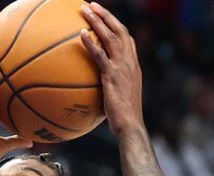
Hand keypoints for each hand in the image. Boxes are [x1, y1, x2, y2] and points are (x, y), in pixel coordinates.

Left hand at [80, 2, 143, 135]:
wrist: (130, 124)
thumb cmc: (123, 117)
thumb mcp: (120, 97)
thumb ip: (112, 86)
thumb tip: (98, 88)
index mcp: (133, 65)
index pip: (128, 39)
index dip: (117, 26)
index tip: (105, 17)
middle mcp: (130, 62)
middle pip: (120, 30)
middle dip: (106, 15)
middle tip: (92, 5)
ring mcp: (122, 67)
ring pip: (111, 36)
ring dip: (97, 20)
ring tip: (85, 9)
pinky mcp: (112, 76)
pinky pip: (100, 55)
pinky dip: (90, 43)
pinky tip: (80, 34)